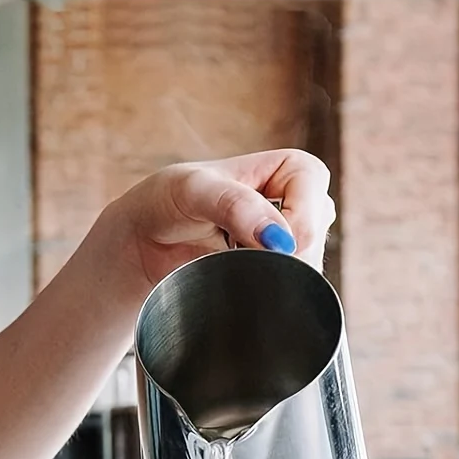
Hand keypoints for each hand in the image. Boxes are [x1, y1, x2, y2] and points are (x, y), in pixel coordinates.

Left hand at [104, 149, 334, 288]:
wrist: (143, 243)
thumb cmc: (167, 201)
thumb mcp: (194, 190)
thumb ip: (235, 205)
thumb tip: (280, 239)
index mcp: (286, 167)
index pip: (313, 184)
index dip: (298, 214)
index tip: (270, 242)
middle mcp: (295, 203)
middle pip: (314, 229)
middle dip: (287, 250)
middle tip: (245, 259)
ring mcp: (288, 242)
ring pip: (308, 263)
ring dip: (277, 273)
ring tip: (231, 266)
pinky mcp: (274, 273)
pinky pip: (291, 287)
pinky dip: (271, 291)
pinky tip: (243, 285)